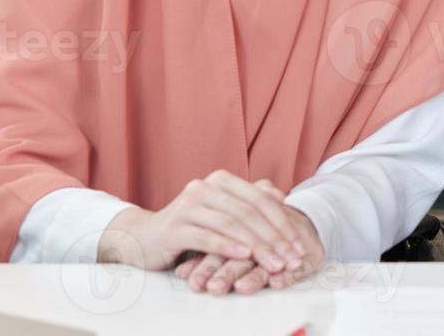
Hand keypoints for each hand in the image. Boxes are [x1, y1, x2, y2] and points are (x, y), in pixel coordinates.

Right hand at [96, 171, 320, 279]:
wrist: (144, 237)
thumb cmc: (190, 226)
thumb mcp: (221, 212)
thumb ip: (248, 201)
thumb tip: (279, 194)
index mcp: (220, 181)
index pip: (259, 199)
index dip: (282, 222)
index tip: (298, 245)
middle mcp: (205, 188)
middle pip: (248, 212)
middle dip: (274, 237)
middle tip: (291, 258)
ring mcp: (188, 206)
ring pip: (231, 224)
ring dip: (257, 246)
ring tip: (275, 263)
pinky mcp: (175, 227)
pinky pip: (207, 236)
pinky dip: (229, 246)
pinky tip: (245, 256)